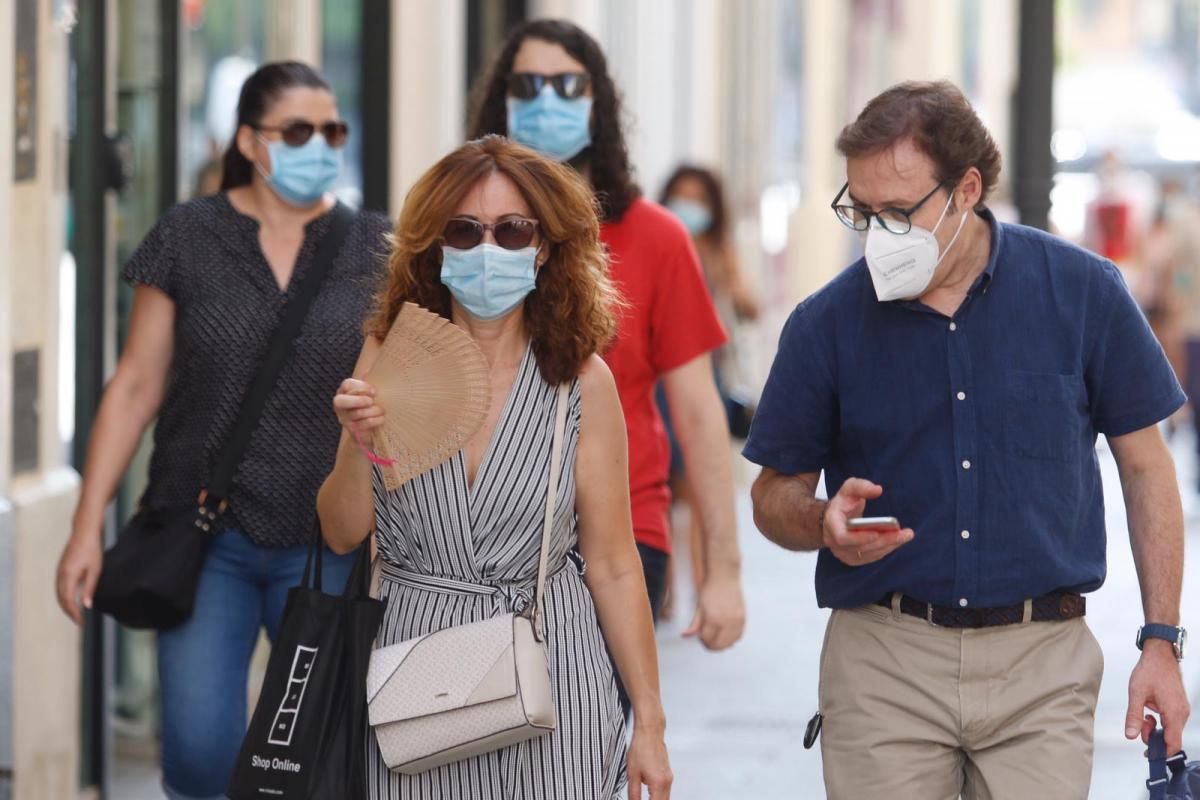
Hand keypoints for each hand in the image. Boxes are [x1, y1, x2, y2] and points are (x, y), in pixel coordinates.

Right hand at [56, 527, 102, 625]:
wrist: (84, 532)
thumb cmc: (92, 550)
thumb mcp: (95, 570)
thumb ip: (89, 588)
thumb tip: (87, 605)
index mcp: (68, 576)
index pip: (68, 600)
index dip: (74, 613)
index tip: (81, 622)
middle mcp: (60, 575)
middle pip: (61, 599)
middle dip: (69, 612)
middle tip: (79, 621)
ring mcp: (59, 571)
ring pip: (59, 593)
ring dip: (66, 605)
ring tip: (76, 613)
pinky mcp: (61, 568)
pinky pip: (60, 587)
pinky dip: (65, 596)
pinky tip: (72, 599)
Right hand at [333, 378, 384, 443]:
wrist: (371, 427)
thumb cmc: (371, 404)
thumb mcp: (370, 391)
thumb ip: (370, 380)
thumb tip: (370, 369)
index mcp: (344, 391)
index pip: (347, 385)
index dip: (360, 387)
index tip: (374, 391)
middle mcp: (341, 405)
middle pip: (340, 401)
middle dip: (358, 401)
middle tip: (372, 401)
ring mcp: (344, 418)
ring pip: (356, 414)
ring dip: (372, 411)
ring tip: (382, 410)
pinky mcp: (352, 430)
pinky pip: (361, 425)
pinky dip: (374, 421)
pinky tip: (382, 418)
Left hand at [627, 723, 671, 798]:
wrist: (650, 732)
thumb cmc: (641, 747)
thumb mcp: (632, 774)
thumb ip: (633, 793)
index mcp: (659, 783)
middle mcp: (667, 781)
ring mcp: (669, 777)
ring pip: (666, 798)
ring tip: (644, 797)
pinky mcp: (668, 773)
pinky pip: (666, 790)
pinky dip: (658, 795)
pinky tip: (649, 793)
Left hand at [683, 575, 744, 650]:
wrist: (724, 577)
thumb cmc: (711, 589)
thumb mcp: (699, 607)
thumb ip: (694, 624)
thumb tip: (686, 635)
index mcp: (713, 619)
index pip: (707, 639)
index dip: (702, 640)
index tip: (700, 636)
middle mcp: (727, 621)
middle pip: (720, 644)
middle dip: (712, 644)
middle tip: (707, 639)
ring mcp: (737, 620)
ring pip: (731, 643)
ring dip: (723, 644)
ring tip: (716, 638)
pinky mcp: (743, 618)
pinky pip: (739, 636)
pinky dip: (732, 639)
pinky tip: (726, 635)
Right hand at [822, 478, 913, 566]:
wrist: (834, 518)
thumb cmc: (843, 502)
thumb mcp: (849, 488)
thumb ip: (862, 486)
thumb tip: (878, 490)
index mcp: (831, 524)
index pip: (842, 537)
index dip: (860, 538)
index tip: (877, 532)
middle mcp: (834, 542)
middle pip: (860, 547)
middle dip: (883, 541)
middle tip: (904, 534)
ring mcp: (843, 553)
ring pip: (867, 554)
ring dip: (888, 546)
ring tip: (905, 536)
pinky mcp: (852, 558)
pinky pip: (870, 557)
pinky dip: (885, 550)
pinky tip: (897, 541)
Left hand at [1126, 640, 1189, 754]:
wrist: (1160, 654)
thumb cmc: (1150, 670)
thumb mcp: (1136, 693)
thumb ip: (1134, 716)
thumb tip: (1130, 735)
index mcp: (1174, 713)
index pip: (1173, 744)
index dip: (1160, 752)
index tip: (1147, 754)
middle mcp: (1182, 713)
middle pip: (1170, 738)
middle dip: (1153, 736)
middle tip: (1140, 722)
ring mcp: (1182, 709)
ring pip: (1170, 729)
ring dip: (1155, 726)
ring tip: (1144, 712)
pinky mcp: (1179, 705)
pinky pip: (1171, 720)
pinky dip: (1159, 719)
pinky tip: (1150, 708)